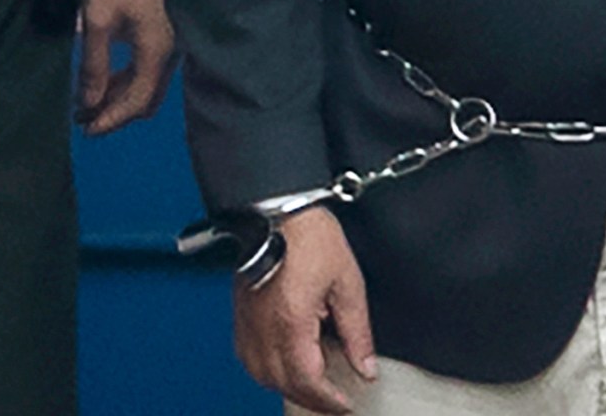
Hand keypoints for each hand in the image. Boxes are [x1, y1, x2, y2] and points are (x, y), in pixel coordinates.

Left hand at [76, 0, 174, 135]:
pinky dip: (124, 82)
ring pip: (146, 87)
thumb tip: (89, 102)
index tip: (86, 129)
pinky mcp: (158, 38)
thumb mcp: (97, 20)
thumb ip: (94, 64)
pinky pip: (144, 72)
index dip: (111, 119)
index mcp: (155, 51)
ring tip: (87, 101)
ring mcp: (165, 46)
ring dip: (119, 99)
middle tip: (84, 119)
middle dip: (116, 114)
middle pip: (145, 100)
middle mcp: (166, 54)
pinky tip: (102, 80)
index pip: (136, 101)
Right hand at [233, 207, 375, 414]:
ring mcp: (247, 321)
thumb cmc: (310, 236)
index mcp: (291, 321)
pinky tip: (284, 366)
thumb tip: (365, 367)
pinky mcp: (240, 313)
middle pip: (283, 384)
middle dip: (310, 399)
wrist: (278, 209)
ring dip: (287, 388)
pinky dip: (266, 371)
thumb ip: (357, 332)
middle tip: (334, 403)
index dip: (328, 400)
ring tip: (312, 388)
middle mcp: (263, 328)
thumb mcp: (348, 283)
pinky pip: (247, 357)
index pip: (307, 380)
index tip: (345, 405)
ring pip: (260, 375)